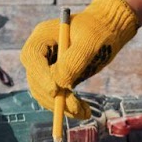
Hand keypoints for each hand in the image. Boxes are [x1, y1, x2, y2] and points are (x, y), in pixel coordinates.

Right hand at [21, 0, 140, 119]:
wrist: (109, 28)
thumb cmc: (100, 29)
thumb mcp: (90, 41)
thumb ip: (75, 60)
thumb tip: (60, 84)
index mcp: (43, 36)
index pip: (32, 57)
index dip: (40, 75)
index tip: (56, 90)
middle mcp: (41, 52)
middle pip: (36, 79)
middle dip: (53, 97)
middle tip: (75, 107)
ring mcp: (48, 66)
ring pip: (45, 92)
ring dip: (62, 107)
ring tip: (85, 112)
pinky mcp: (58, 78)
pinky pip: (57, 97)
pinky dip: (69, 107)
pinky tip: (85, 112)